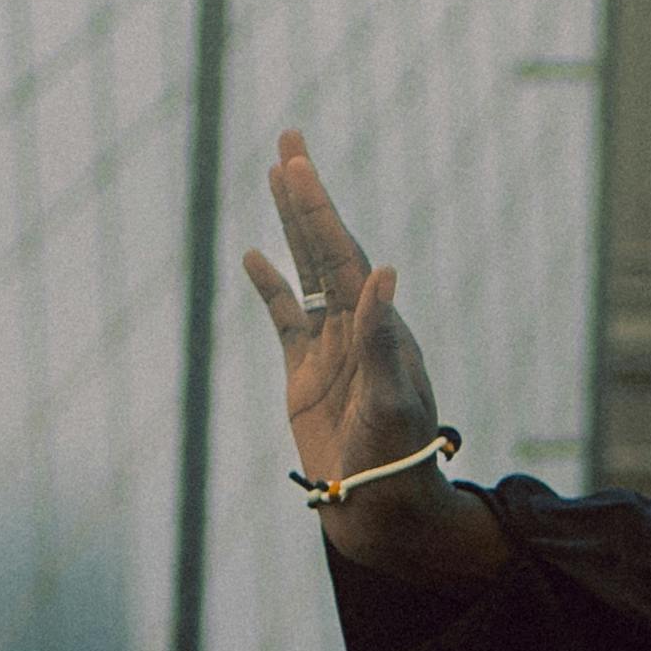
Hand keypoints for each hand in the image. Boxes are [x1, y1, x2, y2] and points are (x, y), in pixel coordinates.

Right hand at [243, 129, 486, 580]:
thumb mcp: (391, 398)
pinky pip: (285, 318)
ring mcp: (330, 348)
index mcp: (380, 325)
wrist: (383, 511)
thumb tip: (385, 268)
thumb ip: (381, 336)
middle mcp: (357, 326)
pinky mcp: (305, 375)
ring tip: (277, 175)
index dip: (319, 207)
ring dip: (290, 226)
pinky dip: (269, 287)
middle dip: (306, 195)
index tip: (297, 161)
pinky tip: (253, 256)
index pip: (343, 252)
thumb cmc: (397, 459)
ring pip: (305, 272)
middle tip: (290, 139)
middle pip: (325, 245)